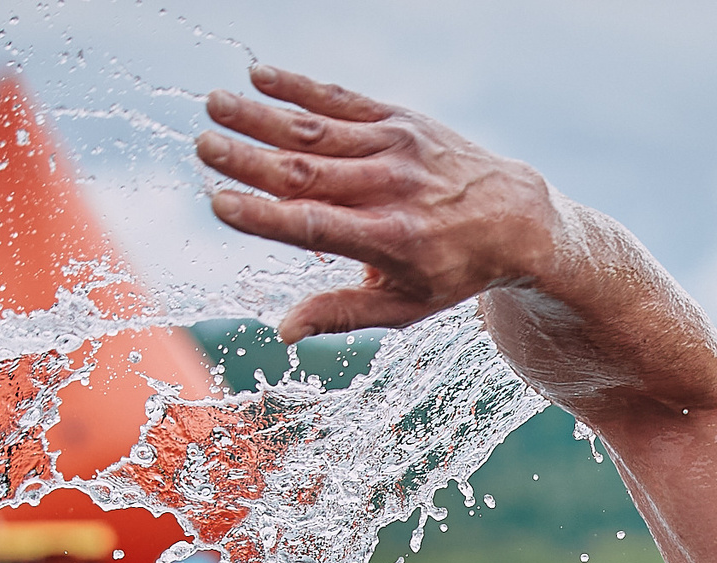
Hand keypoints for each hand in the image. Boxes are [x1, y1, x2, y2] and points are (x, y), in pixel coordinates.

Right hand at [196, 64, 552, 344]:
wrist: (515, 217)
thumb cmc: (452, 269)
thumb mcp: (407, 307)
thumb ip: (342, 314)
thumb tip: (283, 332)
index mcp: (389, 241)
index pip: (315, 226)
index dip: (264, 216)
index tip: (218, 203)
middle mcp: (391, 190)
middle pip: (308, 172)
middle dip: (249, 158)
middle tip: (201, 146)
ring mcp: (395, 149)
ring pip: (318, 129)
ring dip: (262, 115)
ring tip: (214, 105)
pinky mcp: (399, 119)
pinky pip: (342, 99)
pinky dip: (299, 87)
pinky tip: (258, 77)